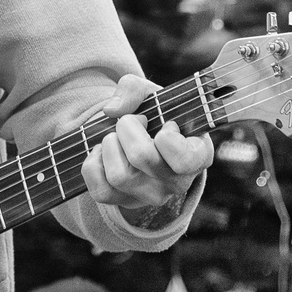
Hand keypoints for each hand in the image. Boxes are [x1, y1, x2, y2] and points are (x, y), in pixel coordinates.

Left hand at [81, 73, 213, 213]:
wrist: (140, 137)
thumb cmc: (155, 115)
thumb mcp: (151, 94)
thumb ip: (133, 88)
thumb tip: (112, 110)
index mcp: (198, 156)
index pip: (184, 159)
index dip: (167, 137)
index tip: (166, 125)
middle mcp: (177, 183)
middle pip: (141, 157)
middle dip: (127, 127)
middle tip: (132, 121)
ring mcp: (151, 196)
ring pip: (119, 176)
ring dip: (110, 145)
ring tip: (117, 138)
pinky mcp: (124, 203)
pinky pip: (99, 191)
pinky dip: (94, 164)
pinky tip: (105, 153)